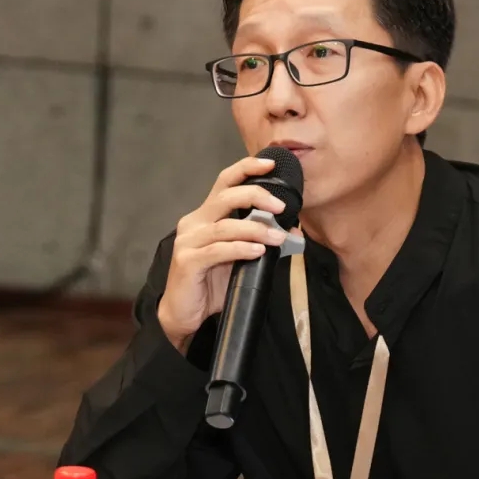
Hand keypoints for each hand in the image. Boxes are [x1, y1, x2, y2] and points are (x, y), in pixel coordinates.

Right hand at [157, 156, 288, 352]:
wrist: (185, 314)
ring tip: (278, 238)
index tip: (271, 164)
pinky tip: (258, 252)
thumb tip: (293, 231)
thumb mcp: (240, 258)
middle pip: (226, 197)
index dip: (246, 168)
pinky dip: (241, 249)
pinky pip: (218, 250)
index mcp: (206, 215)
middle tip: (281, 207)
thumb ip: (260, 241)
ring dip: (256, 230)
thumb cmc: (211, 283)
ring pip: (225, 226)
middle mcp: (194, 222)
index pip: (225, 182)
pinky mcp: (187, 261)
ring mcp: (188, 241)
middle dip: (257, 196)